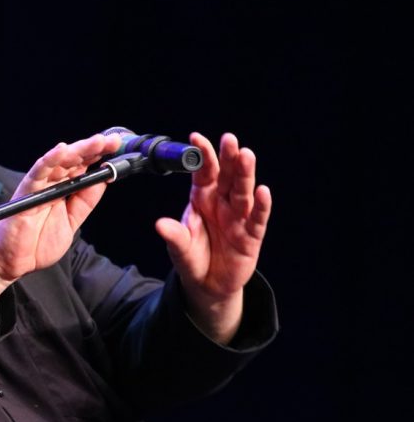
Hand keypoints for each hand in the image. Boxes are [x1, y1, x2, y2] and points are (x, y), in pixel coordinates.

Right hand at [0, 133, 121, 308]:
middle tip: (113, 141)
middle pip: (74, 160)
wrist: (13, 261)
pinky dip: (49, 160)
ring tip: (98, 142)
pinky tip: (62, 150)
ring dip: (78, 150)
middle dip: (94, 148)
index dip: (100, 156)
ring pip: (60, 161)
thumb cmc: (38, 243)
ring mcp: (39, 186)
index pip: (83, 167)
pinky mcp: (26, 192)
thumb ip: (84, 202)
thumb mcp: (72, 222)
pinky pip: (38, 173)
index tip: (118, 147)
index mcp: (63, 190)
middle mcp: (52, 184)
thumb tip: (102, 180)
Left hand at [155, 132, 271, 343]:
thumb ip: (174, 236)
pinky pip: (257, 218)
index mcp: (202, 198)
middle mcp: (222, 203)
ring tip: (246, 155)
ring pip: (243, 192)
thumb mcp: (180, 248)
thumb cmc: (193, 258)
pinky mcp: (251, 235)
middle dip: (228, 157)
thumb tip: (160, 225)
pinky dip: (261, 205)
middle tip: (229, 139)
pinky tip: (263, 191)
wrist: (208, 284)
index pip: (203, 172)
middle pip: (227, 176)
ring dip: (245, 174)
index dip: (202, 156)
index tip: (196, 137)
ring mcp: (238, 218)